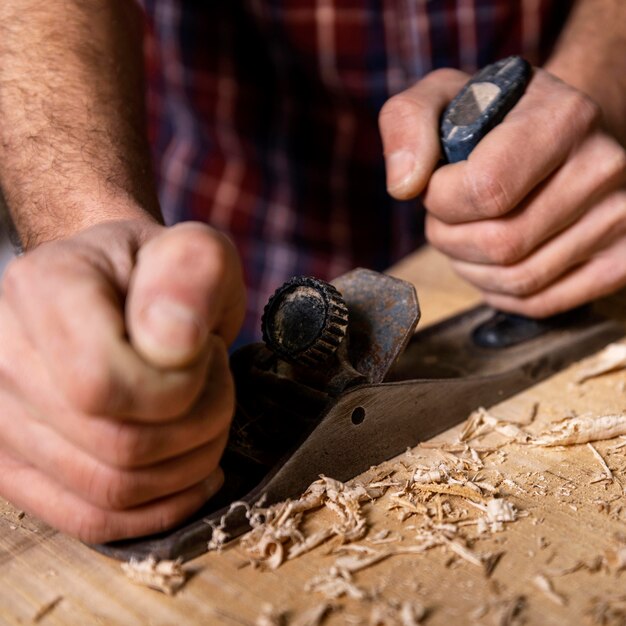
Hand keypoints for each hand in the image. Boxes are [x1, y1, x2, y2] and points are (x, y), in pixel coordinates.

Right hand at [0, 218, 245, 542]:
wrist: (119, 292)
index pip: (103, 383)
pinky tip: (195, 473)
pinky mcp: (19, 464)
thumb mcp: (196, 252)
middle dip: (200, 425)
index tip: (207, 353)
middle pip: (118, 447)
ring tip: (202, 413)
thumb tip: (172, 347)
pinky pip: (92, 518)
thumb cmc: (162, 275)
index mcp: (43, 290)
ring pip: (111, 492)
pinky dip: (159, 508)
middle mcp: (2, 355)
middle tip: (216, 384)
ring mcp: (1, 418)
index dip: (180, 387)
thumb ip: (191, 272)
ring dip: (188, 463)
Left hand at [379, 67, 625, 316]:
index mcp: (562, 118)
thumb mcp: (444, 97)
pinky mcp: (621, 259)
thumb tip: (404, 185)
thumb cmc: (495, 121)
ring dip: (471, 268)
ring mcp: (620, 217)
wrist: (559, 137)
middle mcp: (603, 167)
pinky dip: (500, 293)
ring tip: (468, 236)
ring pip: (519, 280)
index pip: (486, 189)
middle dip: (450, 238)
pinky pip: (542, 303)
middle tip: (447, 217)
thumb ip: (407, 122)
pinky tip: (491, 263)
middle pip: (501, 244)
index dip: (442, 201)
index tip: (437, 187)